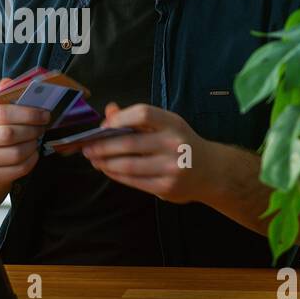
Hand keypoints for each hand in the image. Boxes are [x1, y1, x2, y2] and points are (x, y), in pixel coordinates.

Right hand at [0, 77, 49, 186]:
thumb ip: (4, 93)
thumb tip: (8, 83)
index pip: (3, 114)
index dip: (28, 114)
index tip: (44, 114)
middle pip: (10, 135)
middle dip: (32, 130)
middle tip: (42, 127)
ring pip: (16, 154)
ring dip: (33, 145)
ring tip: (36, 138)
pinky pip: (18, 169)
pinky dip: (31, 160)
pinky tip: (32, 152)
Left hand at [81, 103, 213, 204]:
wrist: (212, 171)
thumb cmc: (182, 143)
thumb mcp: (166, 125)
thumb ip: (137, 118)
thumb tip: (109, 111)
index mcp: (173, 123)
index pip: (142, 114)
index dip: (119, 119)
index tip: (103, 126)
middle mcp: (174, 144)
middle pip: (129, 143)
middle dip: (102, 146)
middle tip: (86, 147)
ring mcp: (171, 167)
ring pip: (128, 165)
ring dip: (105, 163)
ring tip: (94, 159)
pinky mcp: (166, 187)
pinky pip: (134, 181)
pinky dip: (116, 175)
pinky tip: (108, 170)